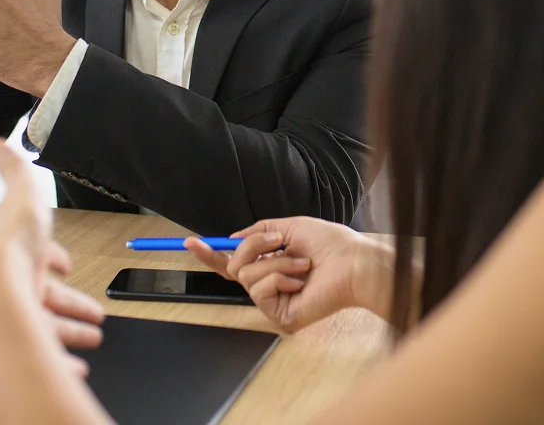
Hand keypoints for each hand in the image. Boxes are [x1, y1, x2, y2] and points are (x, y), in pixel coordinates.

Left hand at [0, 139, 104, 373]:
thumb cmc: (10, 246)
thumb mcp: (21, 194)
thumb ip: (12, 169)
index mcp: (16, 257)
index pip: (38, 261)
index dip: (55, 263)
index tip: (67, 267)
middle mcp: (14, 288)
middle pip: (46, 300)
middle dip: (71, 307)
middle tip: (93, 315)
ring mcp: (17, 318)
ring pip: (48, 331)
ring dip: (71, 334)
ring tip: (92, 339)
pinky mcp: (22, 345)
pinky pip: (45, 359)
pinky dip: (62, 362)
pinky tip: (74, 367)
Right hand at [185, 217, 392, 332]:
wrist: (352, 263)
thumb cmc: (330, 244)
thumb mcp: (290, 226)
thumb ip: (259, 231)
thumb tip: (233, 238)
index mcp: (271, 264)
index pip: (234, 263)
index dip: (211, 254)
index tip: (190, 242)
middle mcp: (269, 284)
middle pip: (234, 267)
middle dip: (253, 247)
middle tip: (277, 241)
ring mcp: (273, 302)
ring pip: (247, 276)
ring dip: (276, 262)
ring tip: (303, 264)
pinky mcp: (279, 316)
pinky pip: (261, 290)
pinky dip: (281, 276)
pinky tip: (302, 280)